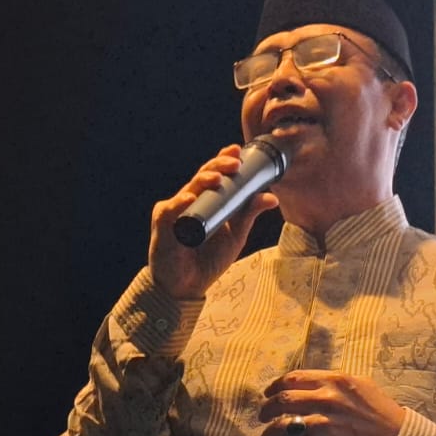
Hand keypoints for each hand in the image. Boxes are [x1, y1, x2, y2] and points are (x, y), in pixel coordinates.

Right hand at [148, 146, 278, 298]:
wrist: (188, 285)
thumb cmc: (209, 257)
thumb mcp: (235, 234)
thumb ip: (249, 213)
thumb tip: (272, 197)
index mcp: (207, 199)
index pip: (215, 174)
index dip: (224, 159)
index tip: (238, 150)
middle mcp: (190, 200)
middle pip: (203, 176)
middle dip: (218, 166)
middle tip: (234, 162)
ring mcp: (176, 210)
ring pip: (188, 189)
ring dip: (203, 181)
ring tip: (217, 178)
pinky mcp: (163, 225)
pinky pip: (171, 211)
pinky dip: (181, 204)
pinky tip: (191, 198)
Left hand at [256, 370, 405, 435]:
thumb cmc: (384, 416)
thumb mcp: (362, 388)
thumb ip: (336, 385)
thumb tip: (313, 386)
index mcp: (337, 381)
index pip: (295, 378)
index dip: (276, 386)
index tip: (269, 393)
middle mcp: (329, 398)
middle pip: (283, 400)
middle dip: (267, 409)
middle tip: (263, 417)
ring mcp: (325, 424)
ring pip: (282, 426)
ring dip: (268, 435)